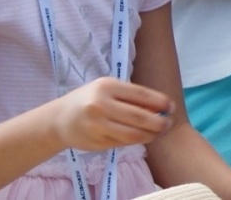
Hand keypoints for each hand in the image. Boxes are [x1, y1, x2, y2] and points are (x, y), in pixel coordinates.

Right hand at [50, 76, 171, 152]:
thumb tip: (161, 107)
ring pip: (133, 134)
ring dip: (151, 135)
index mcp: (107, 86)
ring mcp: (98, 126)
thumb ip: (131, 96)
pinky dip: (136, 141)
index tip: (171, 107)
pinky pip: (123, 143)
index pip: (141, 95)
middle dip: (159, 122)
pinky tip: (142, 137)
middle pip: (140, 117)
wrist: (60, 119)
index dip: (160, 102)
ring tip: (158, 132)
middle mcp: (101, 105)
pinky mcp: (97, 142)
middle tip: (169, 124)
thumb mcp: (107, 89)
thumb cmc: (89, 99)